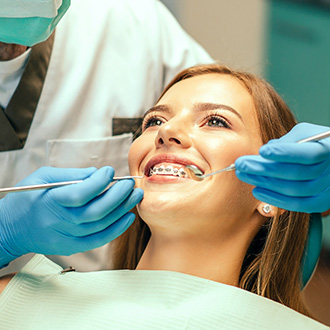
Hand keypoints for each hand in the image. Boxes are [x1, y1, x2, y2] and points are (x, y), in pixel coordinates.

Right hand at [0, 166, 143, 266]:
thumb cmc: (27, 199)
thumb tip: (98, 173)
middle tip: (130, 184)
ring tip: (135, 196)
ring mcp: (67, 237)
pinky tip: (128, 217)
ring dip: (122, 209)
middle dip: (119, 195)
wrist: (11, 229)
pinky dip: (117, 229)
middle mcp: (60, 221)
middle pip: (97, 210)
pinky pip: (99, 239)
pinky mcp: (72, 246)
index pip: (81, 193)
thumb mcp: (43, 178)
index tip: (110, 171)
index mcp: (50, 201)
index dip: (100, 182)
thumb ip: (72, 174)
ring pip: (102, 224)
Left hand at [235, 123, 329, 212]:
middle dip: (264, 168)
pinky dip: (274, 199)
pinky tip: (256, 190)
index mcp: (329, 149)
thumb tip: (264, 152)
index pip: (308, 154)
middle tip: (240, 164)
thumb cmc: (315, 142)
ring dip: (264, 182)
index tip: (262, 150)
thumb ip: (287, 140)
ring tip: (244, 174)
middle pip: (295, 174)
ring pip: (293, 190)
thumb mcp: (305, 133)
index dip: (285, 153)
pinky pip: (296, 205)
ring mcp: (326, 189)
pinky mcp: (319, 202)